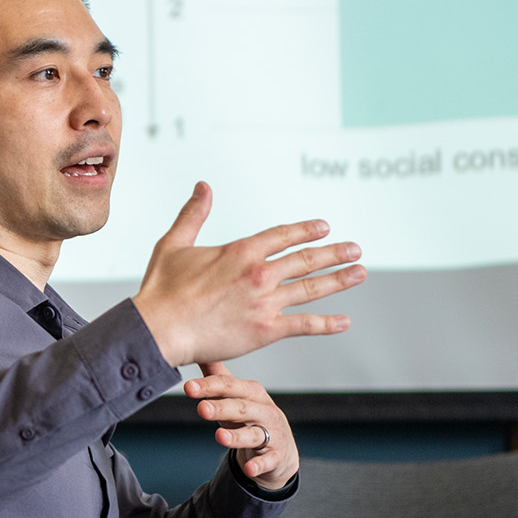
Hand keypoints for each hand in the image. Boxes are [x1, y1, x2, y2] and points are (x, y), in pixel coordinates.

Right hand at [132, 181, 364, 366]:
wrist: (158, 329)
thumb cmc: (161, 290)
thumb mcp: (174, 243)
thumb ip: (193, 214)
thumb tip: (203, 186)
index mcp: (240, 250)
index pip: (283, 236)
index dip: (306, 230)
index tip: (324, 227)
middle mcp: (258, 273)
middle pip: (305, 259)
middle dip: (334, 253)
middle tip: (355, 249)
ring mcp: (265, 302)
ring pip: (311, 288)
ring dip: (339, 279)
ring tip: (359, 273)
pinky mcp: (265, 330)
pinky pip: (304, 325)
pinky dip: (326, 324)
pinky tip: (344, 321)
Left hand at [187, 363, 296, 489]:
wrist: (280, 450)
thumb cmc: (250, 418)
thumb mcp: (235, 397)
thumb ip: (217, 377)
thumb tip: (199, 350)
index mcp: (252, 393)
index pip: (230, 386)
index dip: (209, 386)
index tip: (188, 388)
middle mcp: (264, 411)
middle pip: (241, 408)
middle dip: (221, 408)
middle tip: (201, 408)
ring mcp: (272, 434)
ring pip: (254, 434)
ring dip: (236, 436)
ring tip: (219, 437)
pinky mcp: (276, 456)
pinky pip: (268, 461)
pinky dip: (259, 465)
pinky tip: (249, 469)